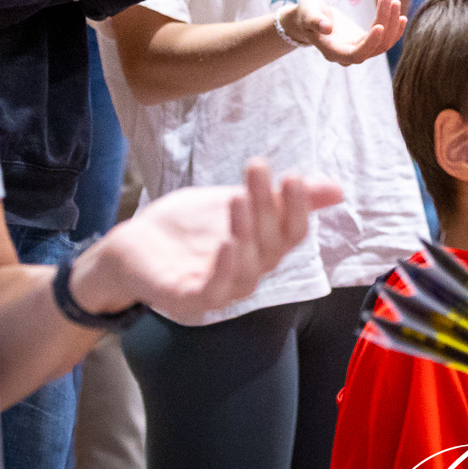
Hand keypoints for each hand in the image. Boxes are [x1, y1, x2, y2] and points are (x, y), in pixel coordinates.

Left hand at [75, 159, 342, 315]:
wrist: (130, 246)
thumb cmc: (186, 228)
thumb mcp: (236, 201)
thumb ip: (278, 199)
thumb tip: (337, 190)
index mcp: (262, 251)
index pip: (292, 233)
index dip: (298, 207)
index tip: (292, 174)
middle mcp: (247, 274)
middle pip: (270, 247)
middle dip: (267, 207)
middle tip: (257, 169)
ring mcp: (217, 290)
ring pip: (247, 273)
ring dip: (247, 235)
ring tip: (239, 199)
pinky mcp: (184, 299)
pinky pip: (212, 293)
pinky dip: (223, 272)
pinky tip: (226, 244)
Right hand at [285, 0, 403, 65]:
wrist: (308, 17)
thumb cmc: (306, 14)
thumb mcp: (307, 13)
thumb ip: (315, 21)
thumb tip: (326, 28)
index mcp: (333, 52)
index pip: (356, 55)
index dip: (369, 43)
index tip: (379, 26)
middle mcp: (348, 55)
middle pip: (374, 48)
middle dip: (386, 24)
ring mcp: (358, 49)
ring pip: (382, 44)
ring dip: (392, 24)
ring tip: (394, 1)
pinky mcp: (364, 41)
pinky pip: (384, 40)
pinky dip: (394, 29)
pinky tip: (401, 15)